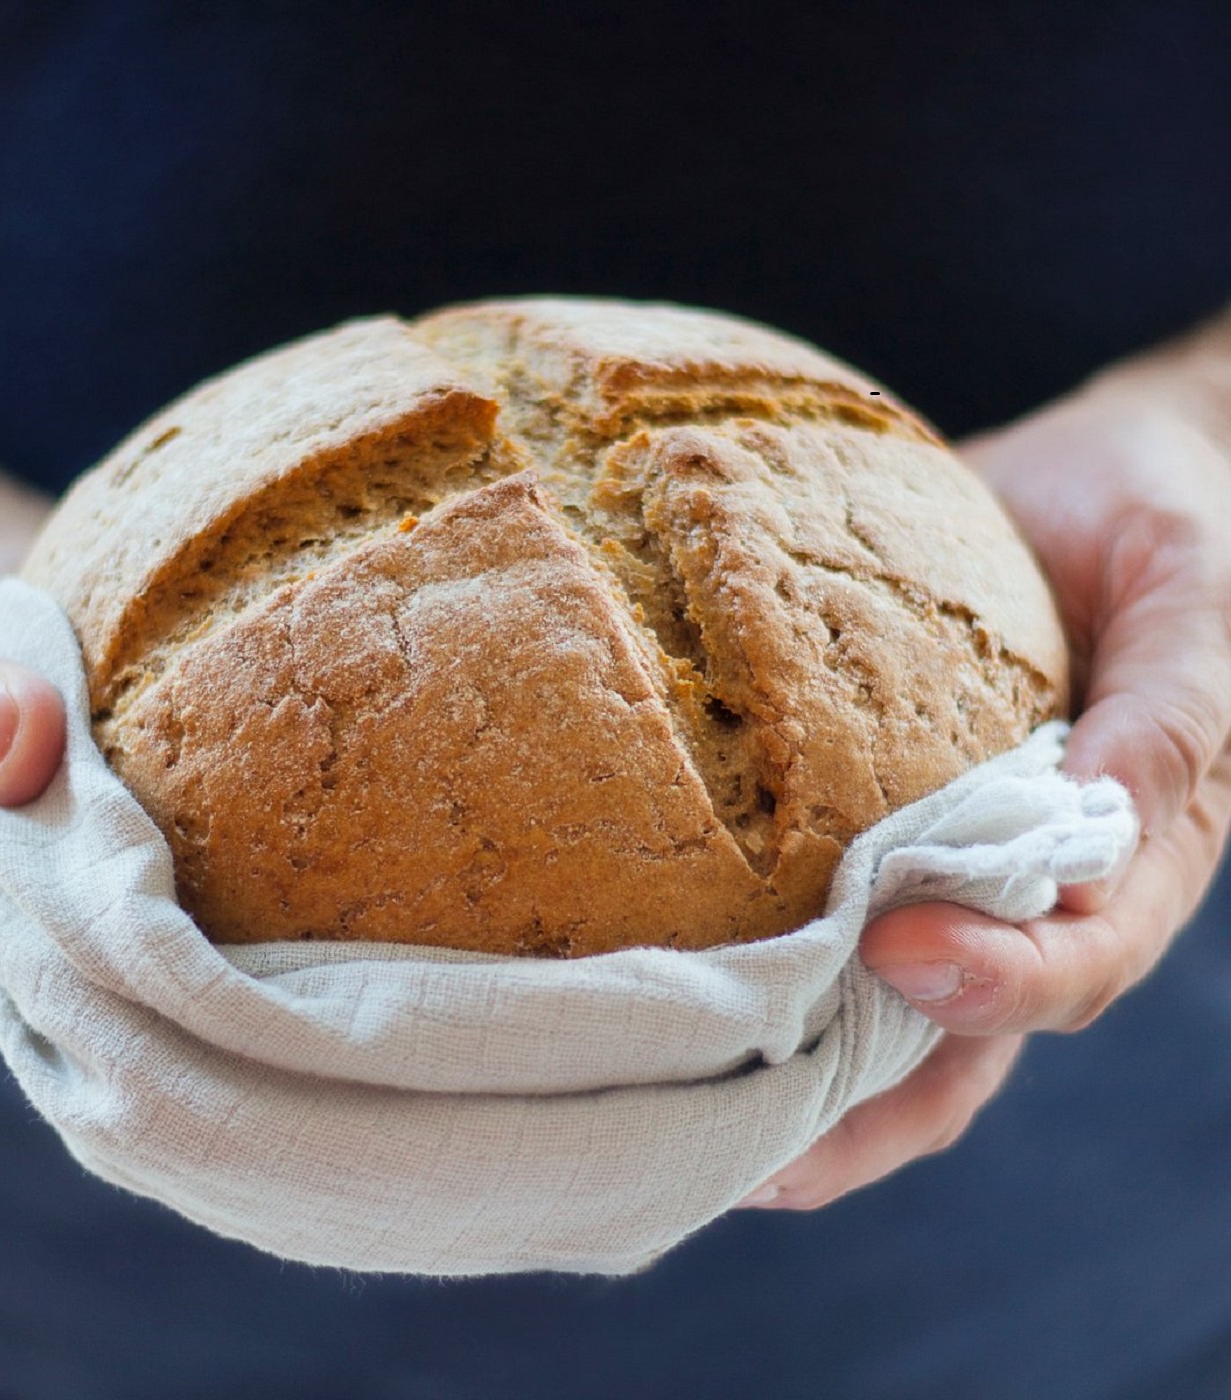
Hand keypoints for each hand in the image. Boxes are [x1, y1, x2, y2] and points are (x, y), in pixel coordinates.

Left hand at [741, 364, 1230, 1210]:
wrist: (1098, 475)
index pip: (1076, 960)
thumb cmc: (1162, 524)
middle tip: (745, 1154)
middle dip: (860, 1114)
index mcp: (1134, 851)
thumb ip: (1169, 715)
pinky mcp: (870, 818)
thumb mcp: (1194, 600)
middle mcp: (1032, 887)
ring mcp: (946, 867)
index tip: (896, 950)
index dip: (998, 981)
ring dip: (789, 1081)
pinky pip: (814, 912)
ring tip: (675, 1120)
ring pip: (875, 1013)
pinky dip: (756, 967)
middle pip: (960, 1042)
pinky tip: (667, 993)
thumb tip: (1101, 817)